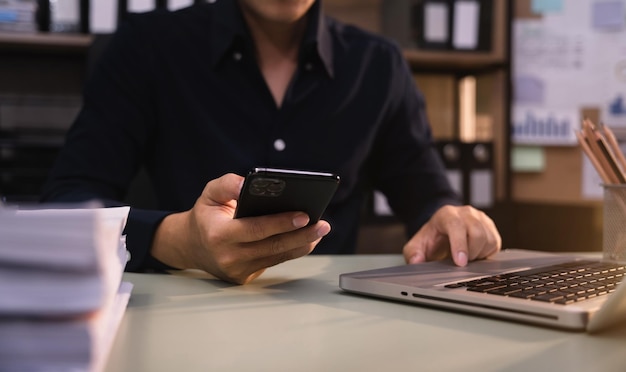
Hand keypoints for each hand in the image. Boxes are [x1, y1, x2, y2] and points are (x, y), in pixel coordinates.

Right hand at [151, 173, 330, 283]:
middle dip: (302, 235)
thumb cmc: (206, 215)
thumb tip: (248, 184)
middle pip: (273, 246)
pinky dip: (292, 250)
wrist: (190, 245)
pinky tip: (307, 239)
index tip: (304, 215)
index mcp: (219, 234)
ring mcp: (238, 271)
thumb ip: (228, 184)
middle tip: (323, 224)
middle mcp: (229, 257)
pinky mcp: (246, 277)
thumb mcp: (210, 193)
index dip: (281, 223)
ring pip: (277, 256)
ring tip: (320, 230)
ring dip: (302, 243)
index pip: (256, 229)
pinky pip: (274, 262)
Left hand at [403, 205, 500, 265]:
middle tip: (461, 262)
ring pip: (488, 239)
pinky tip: (474, 254)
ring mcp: (480, 218)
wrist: (442, 231)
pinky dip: (486, 254)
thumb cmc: (431, 239)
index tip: (460, 262)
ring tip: (466, 256)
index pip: (456, 226)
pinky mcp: (490, 227)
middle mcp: (466, 213)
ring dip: (478, 254)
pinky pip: (495, 243)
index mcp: (446, 214)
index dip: (460, 245)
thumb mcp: (417, 246)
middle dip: (470, 253)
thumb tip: (416, 261)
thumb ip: (413, 253)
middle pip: (477, 233)